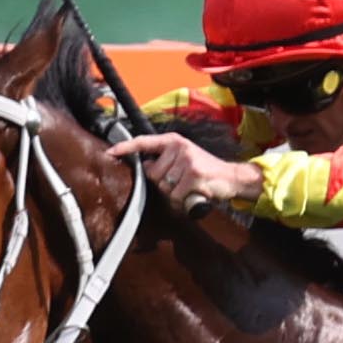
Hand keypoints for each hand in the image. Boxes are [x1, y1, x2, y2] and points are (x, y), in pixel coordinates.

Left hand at [109, 128, 264, 210]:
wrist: (232, 177)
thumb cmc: (204, 171)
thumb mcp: (184, 159)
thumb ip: (164, 162)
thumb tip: (143, 168)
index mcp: (174, 141)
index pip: (144, 142)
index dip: (126, 148)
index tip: (110, 152)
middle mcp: (179, 147)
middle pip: (152, 174)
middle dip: (163, 184)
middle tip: (181, 182)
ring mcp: (187, 160)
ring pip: (164, 187)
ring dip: (174, 194)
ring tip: (189, 187)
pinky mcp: (194, 174)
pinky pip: (175, 196)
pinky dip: (182, 201)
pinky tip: (194, 193)